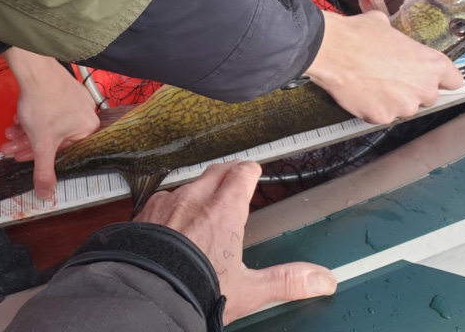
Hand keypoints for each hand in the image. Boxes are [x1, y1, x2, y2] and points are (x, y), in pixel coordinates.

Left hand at [1, 48, 99, 198]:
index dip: (39, 157)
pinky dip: (32, 117)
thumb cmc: (44, 105)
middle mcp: (86, 113)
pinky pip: (48, 109)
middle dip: (28, 144)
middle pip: (54, 137)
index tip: (21, 157)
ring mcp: (75, 99)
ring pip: (48, 123)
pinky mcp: (63, 88)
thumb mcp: (42, 144)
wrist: (35, 70)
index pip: (64, 151)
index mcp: (88, 128)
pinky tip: (17, 120)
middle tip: (9, 148)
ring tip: (8, 134)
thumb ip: (44, 171)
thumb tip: (46, 195)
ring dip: (26, 131)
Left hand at [135, 161, 336, 324]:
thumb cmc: (194, 290)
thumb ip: (286, 280)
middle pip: (215, 171)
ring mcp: (167, 204)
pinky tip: (171, 222)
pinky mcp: (144, 213)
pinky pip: (162, 200)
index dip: (250, 170)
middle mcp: (194, 199)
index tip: (253, 171)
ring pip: (187, 185)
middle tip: (233, 177)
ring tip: (203, 204)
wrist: (146, 294)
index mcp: (223, 211)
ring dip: (198, 190)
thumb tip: (320, 279)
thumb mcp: (248, 290)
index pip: (242, 174)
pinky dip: (171, 206)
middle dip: (227, 172)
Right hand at [304, 10, 462, 124]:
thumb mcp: (384, 24)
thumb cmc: (358, 35)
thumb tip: (387, 31)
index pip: (455, 81)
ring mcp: (403, 106)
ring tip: (371, 84)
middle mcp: (423, 89)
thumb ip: (396, 36)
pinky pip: (381, 114)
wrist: (332, 50)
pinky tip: (360, 92)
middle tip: (391, 77)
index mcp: (432, 64)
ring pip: (403, 107)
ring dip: (392, 100)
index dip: (441, 79)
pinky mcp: (382, 117)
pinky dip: (373, 107)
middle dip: (412, 90)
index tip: (430, 77)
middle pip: (427, 97)